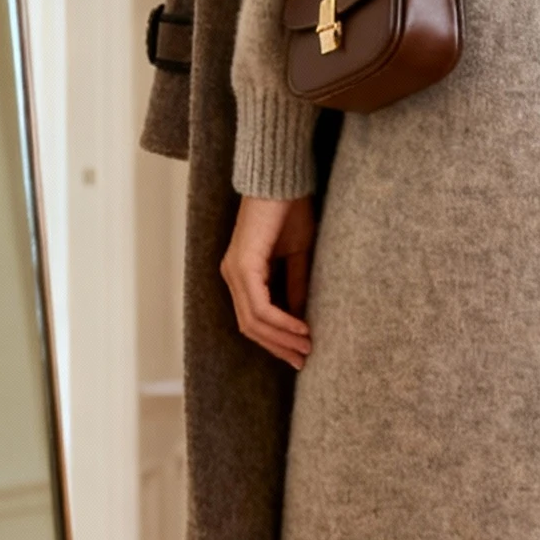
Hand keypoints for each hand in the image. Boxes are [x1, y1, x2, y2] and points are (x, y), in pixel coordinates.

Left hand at [221, 194, 316, 370]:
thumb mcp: (298, 255)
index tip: (301, 353)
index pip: (253, 319)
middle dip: (278, 347)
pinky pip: (260, 306)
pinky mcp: (243, 266)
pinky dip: (282, 322)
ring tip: (307, 348)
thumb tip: (299, 319)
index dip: (276, 339)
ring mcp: (234, 271)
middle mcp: (232, 275)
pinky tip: (302, 328)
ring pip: (253, 321)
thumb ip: (294, 286)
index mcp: (242, 273)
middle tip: (304, 360)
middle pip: (250, 327)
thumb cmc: (290, 209)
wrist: (283, 179)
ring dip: (281, 339)